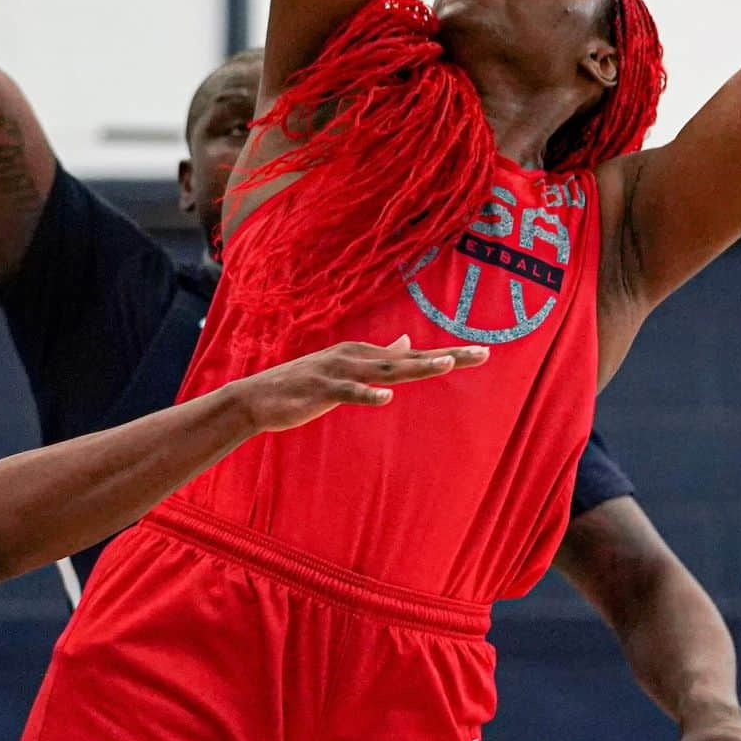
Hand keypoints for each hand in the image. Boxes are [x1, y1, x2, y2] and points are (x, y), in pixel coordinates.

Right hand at [245, 334, 488, 429]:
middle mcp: (356, 356)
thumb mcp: (347, 366)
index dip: (449, 355)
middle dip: (447, 357)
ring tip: (445, 364)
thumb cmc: (304, 386)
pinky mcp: (322, 389)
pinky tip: (387, 398)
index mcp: (364, 353)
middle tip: (483, 354)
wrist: (257, 398)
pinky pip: (349, 392)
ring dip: (415, 367)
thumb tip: (409, 342)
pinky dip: (367, 394)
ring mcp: (339, 371)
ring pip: (385, 370)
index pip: (414, 356)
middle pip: (409, 359)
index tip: (484, 354)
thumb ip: (380, 356)